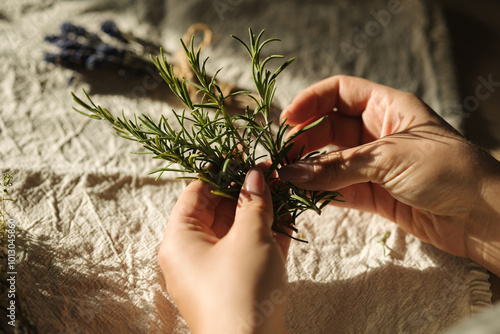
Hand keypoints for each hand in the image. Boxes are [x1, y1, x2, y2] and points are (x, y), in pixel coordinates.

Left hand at [158, 168, 289, 333]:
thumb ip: (253, 202)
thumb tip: (255, 174)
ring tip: (285, 190)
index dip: (223, 170)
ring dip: (260, 212)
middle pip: (218, 209)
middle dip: (247, 191)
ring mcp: (213, 271)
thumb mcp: (250, 238)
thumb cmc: (242, 290)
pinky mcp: (234, 285)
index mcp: (180, 239)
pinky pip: (247, 251)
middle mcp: (191, 254)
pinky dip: (265, 236)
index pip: (197, 192)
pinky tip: (288, 219)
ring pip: (236, 230)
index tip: (246, 154)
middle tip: (273, 172)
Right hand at [278, 75, 499, 274]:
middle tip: (283, 157)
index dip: (312, 101)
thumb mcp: (390, 158)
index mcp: (388, 107)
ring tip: (286, 178)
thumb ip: (339, 167)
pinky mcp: (376, 194)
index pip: (340, 92)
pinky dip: (322, 192)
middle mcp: (379, 132)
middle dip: (305, 140)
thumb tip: (292, 173)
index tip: (288, 120)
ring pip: (332, 160)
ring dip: (309, 169)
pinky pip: (340, 188)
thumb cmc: (448, 171)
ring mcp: (376, 164)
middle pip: (330, 127)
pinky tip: (305, 195)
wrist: (483, 217)